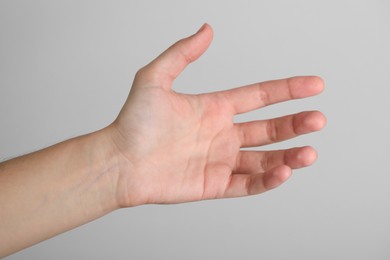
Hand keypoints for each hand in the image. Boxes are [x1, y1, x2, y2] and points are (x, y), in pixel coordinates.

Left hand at [107, 24, 325, 206]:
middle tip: (318, 120)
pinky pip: (248, 184)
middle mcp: (222, 134)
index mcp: (215, 108)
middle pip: (270, 128)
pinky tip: (283, 170)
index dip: (288, 90)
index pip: (260, 96)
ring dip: (290, 156)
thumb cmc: (133, 122)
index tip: (315, 85)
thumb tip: (207, 29)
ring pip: (265, 159)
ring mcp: (221, 160)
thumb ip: (182, 53)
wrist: (118, 162)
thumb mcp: (155, 78)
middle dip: (296, 124)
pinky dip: (269, 180)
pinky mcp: (215, 185)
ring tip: (309, 152)